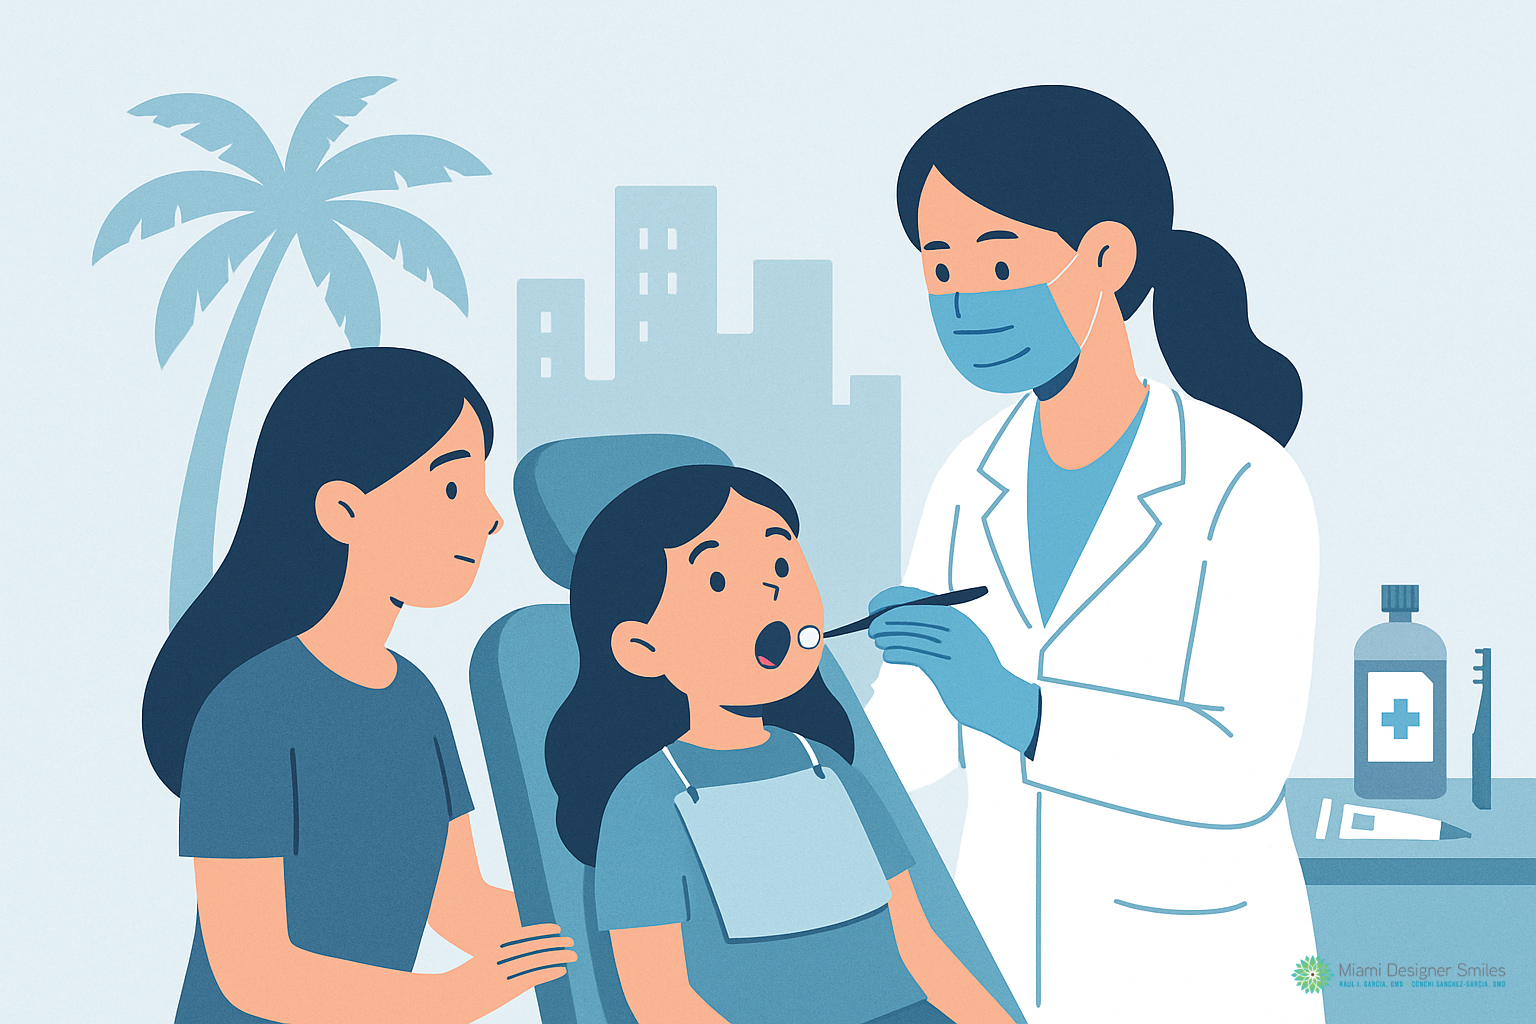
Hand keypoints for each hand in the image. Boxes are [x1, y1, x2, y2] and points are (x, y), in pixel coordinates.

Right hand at [444, 922, 576, 1020]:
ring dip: (557, 956)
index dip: (542, 930)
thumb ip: (499, 951)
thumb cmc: (463, 979)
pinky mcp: (504, 990)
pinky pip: (532, 978)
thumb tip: (520, 945)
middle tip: (571, 941)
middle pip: (533, 946)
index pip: (523, 934)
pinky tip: (561, 970)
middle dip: (554, 942)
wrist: (445, 998)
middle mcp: (497, 957)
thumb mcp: (480, 959)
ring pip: (536, 960)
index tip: (557, 928)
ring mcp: (501, 974)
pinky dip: (548, 972)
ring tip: (572, 954)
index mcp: (491, 945)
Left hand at [869, 593, 1039, 754]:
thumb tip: (897, 620)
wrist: (997, 701)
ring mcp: (952, 648)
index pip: (918, 598)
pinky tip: (888, 655)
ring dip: (888, 636)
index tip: (876, 606)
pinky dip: (896, 653)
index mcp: (958, 618)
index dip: (892, 599)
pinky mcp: (946, 668)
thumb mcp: (959, 644)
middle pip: (911, 615)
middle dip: (886, 619)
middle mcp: (956, 629)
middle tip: (870, 627)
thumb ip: (936, 631)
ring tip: (877, 640)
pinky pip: (914, 655)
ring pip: (910, 636)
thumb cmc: (974, 672)